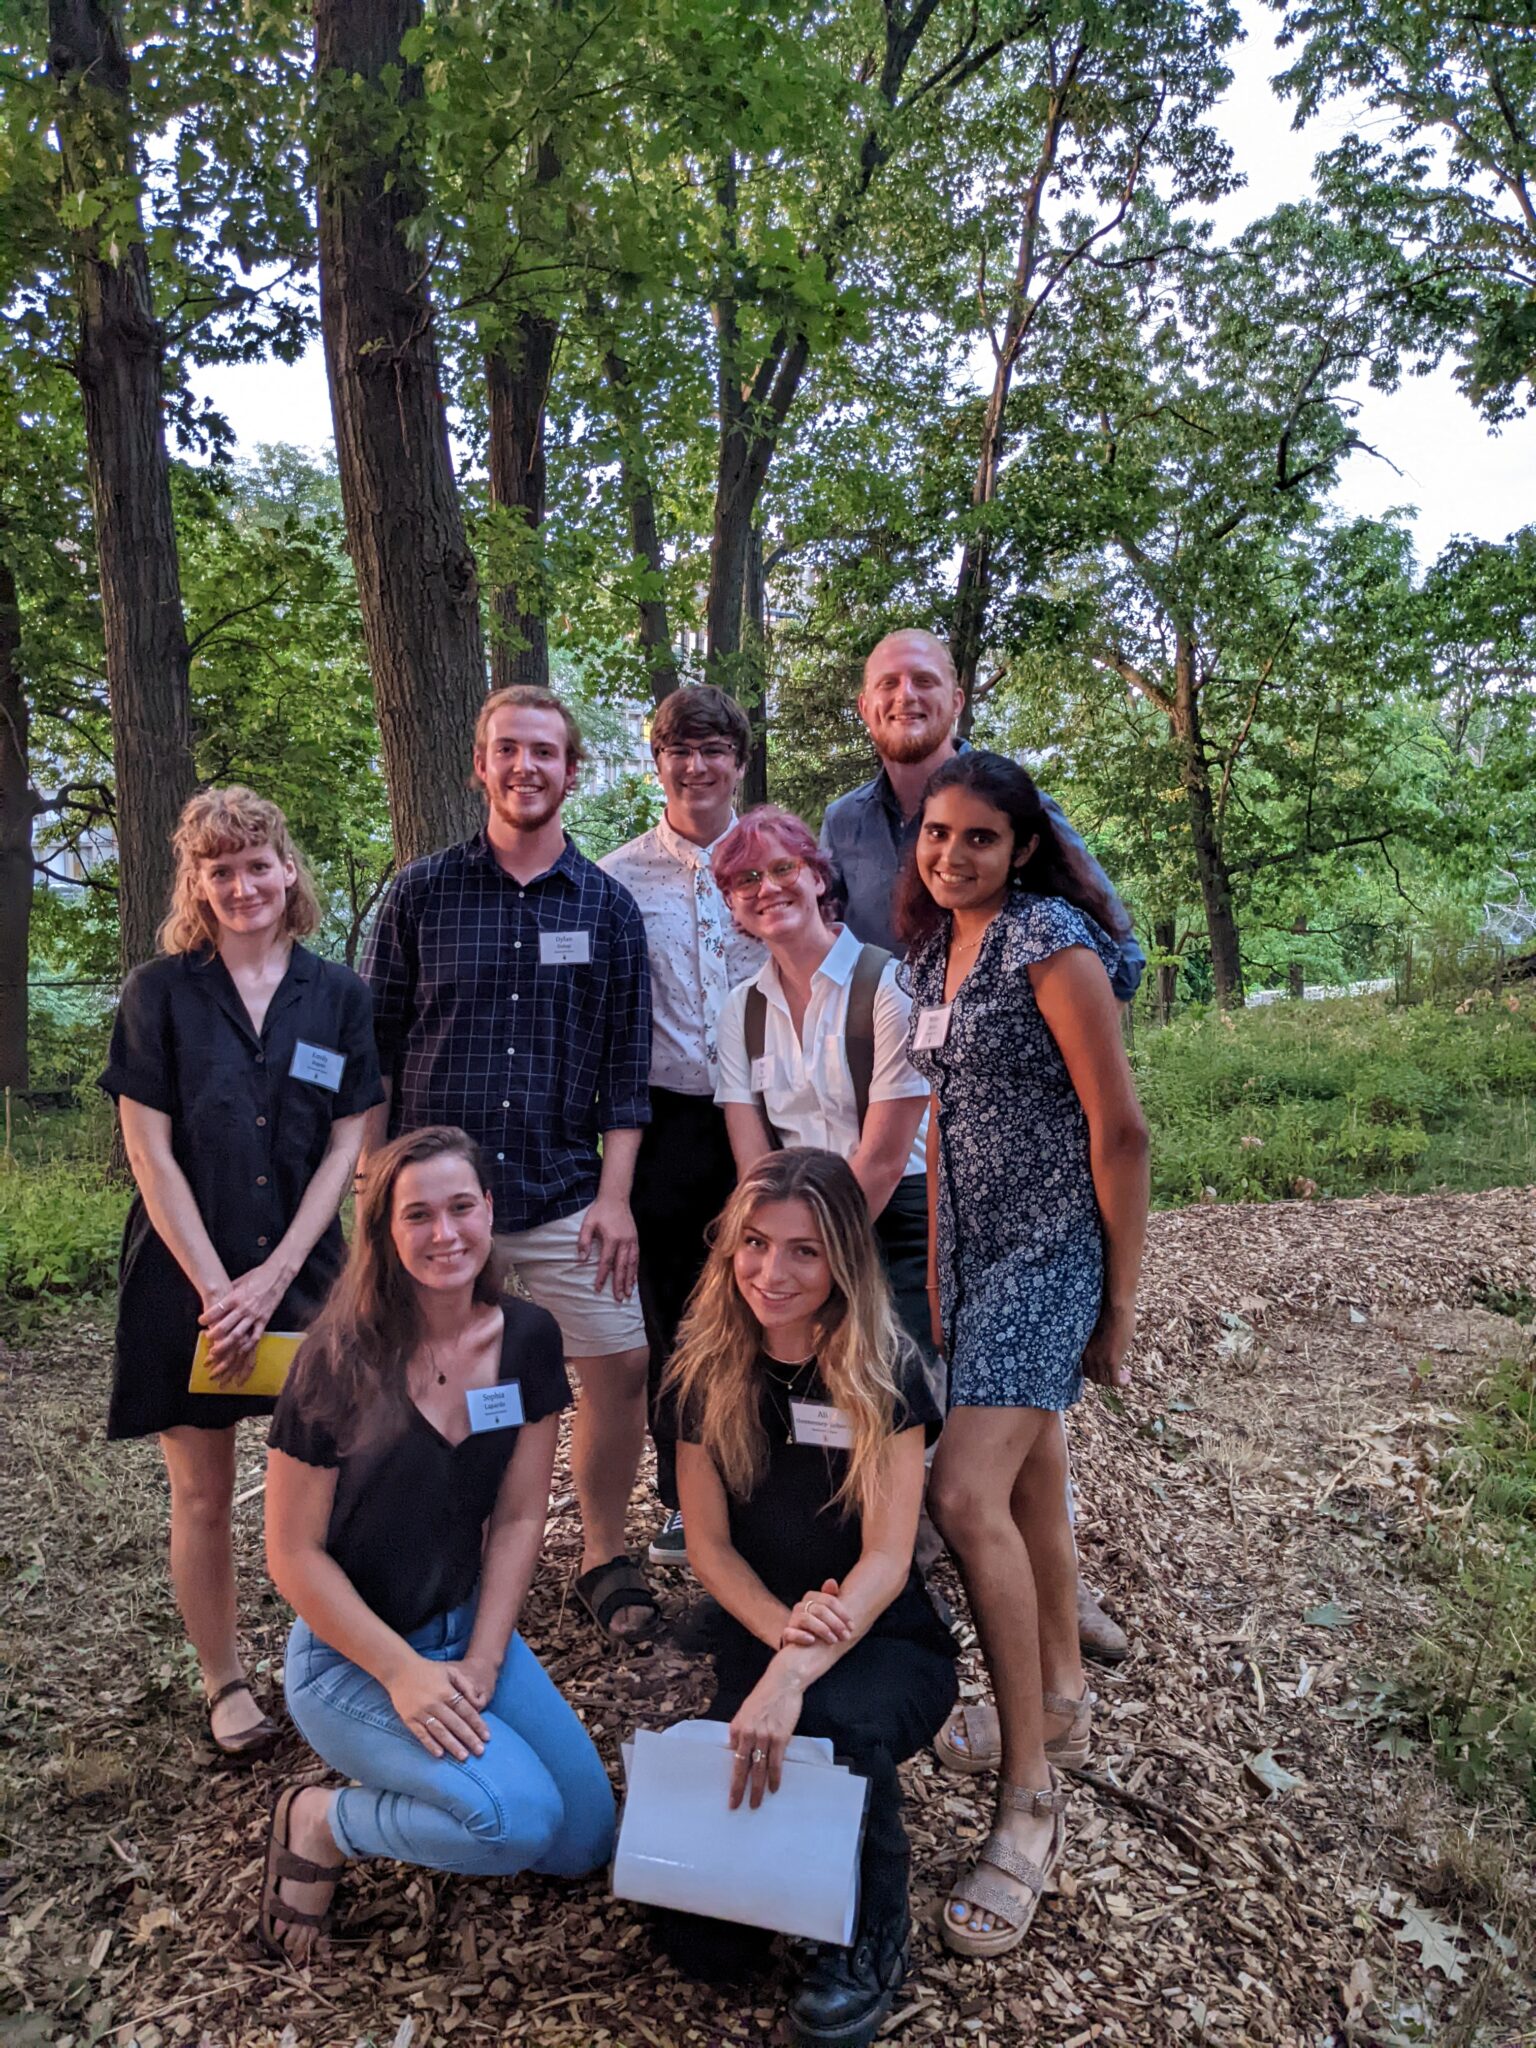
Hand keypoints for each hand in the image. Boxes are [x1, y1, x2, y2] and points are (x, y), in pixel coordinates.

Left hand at [198, 1259, 291, 1374]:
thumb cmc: (257, 1276)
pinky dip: (245, 1346)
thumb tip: (217, 1298)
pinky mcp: (264, 1320)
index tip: (201, 1321)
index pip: (217, 1310)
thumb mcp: (239, 1281)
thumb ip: (229, 1292)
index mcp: (236, 1296)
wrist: (277, 1275)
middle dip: (213, 1334)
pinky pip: (254, 1336)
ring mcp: (254, 1316)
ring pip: (237, 1335)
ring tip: (216, 1351)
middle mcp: (244, 1308)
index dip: (207, 1317)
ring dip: (225, 1344)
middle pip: (225, 1325)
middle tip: (207, 1338)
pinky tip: (238, 1351)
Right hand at [387, 1653, 490, 1760]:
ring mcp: (421, 1712)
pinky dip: (430, 1744)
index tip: (487, 1737)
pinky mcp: (409, 1719)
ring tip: (463, 1757)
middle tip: (480, 1751)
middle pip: (455, 1724)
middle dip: (469, 1738)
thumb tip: (477, 1701)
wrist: (400, 1670)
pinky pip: (421, 1734)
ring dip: (452, 1745)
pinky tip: (440, 1754)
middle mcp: (435, 1703)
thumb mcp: (451, 1670)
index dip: (477, 1724)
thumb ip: (466, 1684)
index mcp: (446, 1691)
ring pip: (440, 1732)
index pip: (466, 1711)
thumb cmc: (429, 1670)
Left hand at [576, 1193, 638, 1302]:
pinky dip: (635, 1270)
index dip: (602, 1277)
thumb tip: (582, 1259)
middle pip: (622, 1267)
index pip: (607, 1262)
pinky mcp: (635, 1239)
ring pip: (631, 1265)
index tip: (598, 1289)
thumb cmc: (600, 1211)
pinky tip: (634, 1279)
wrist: (616, 1198)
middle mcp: (624, 1242)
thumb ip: (584, 1241)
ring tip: (629, 1294)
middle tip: (619, 1298)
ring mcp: (631, 1241)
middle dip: (620, 1284)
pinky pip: (636, 1258)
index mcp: (612, 1239)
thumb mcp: (588, 1223)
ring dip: (630, 1280)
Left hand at [727, 1661, 804, 1809]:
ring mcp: (764, 1736)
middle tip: (736, 1806)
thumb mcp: (745, 1712)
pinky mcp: (780, 1737)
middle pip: (742, 1768)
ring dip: (758, 1789)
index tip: (729, 1794)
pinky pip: (776, 1762)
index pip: (732, 1759)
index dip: (731, 1778)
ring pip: (759, 1769)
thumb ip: (739, 1731)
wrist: (782, 1682)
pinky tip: (774, 1788)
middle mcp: (748, 1734)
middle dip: (739, 1789)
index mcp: (737, 1728)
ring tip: (755, 1804)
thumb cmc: (763, 1697)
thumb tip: (735, 1751)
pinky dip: (775, 1777)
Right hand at [781, 1578, 853, 1649]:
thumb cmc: (819, 1625)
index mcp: (811, 1597)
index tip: (852, 1627)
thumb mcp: (827, 1611)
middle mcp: (800, 1606)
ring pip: (807, 1620)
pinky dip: (801, 1636)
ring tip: (833, 1641)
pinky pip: (790, 1632)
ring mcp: (793, 1619)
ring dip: (823, 1630)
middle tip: (846, 1636)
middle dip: (836, 1624)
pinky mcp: (786, 1634)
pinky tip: (812, 1641)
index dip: (843, 1613)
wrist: (801, 1642)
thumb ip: (830, 1597)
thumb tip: (831, 1581)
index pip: (829, 1600)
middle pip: (820, 1610)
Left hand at [1082, 1301, 1134, 1387]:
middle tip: (1116, 1373)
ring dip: (1115, 1380)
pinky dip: (1121, 1382)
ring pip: (1104, 1381)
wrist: (1116, 1309)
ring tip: (1124, 1375)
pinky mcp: (1111, 1361)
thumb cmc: (1109, 1313)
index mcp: (1083, 1348)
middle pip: (1093, 1377)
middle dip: (1105, 1378)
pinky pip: (1115, 1381)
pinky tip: (1127, 1376)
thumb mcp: (1099, 1330)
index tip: (1105, 1369)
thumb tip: (1106, 1343)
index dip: (1095, 1372)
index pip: (1084, 1369)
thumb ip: (1099, 1341)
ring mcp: (1099, 1360)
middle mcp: (1088, 1356)